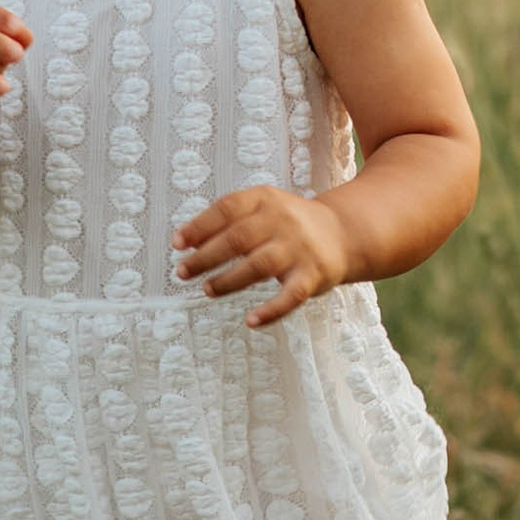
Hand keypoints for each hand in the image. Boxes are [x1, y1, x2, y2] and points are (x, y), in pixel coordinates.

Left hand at [173, 183, 355, 327]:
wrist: (341, 233)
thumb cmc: (288, 224)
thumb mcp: (262, 210)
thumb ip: (229, 223)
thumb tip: (188, 243)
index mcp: (265, 199)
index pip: (227, 208)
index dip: (200, 226)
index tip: (177, 243)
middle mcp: (282, 221)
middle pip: (238, 238)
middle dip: (206, 257)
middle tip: (182, 272)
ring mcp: (298, 249)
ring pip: (258, 266)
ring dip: (228, 280)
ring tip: (207, 289)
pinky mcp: (311, 275)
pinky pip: (290, 296)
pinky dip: (271, 310)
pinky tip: (251, 320)